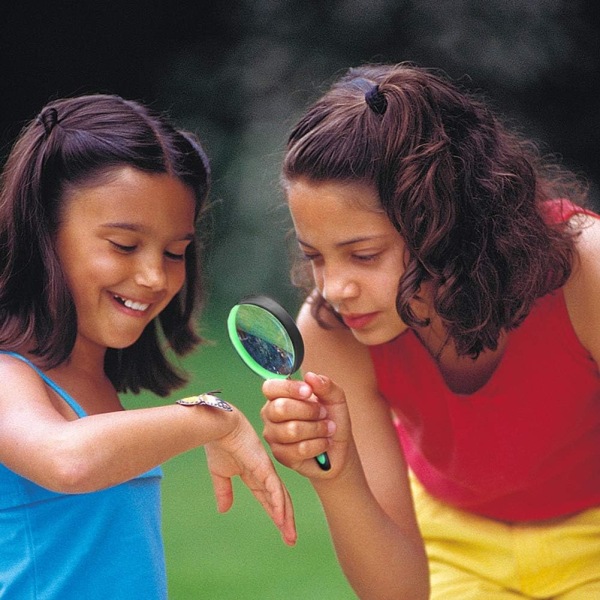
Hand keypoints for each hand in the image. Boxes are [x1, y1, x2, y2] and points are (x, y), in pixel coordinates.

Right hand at [204, 412, 296, 546]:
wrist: (217, 426)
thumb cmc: (218, 443)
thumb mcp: (219, 473)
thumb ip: (224, 491)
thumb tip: (224, 511)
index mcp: (254, 474)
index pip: (268, 499)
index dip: (275, 515)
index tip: (282, 531)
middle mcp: (264, 473)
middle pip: (279, 501)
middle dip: (285, 521)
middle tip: (291, 539)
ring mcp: (265, 469)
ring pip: (280, 497)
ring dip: (286, 518)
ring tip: (290, 536)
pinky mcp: (263, 466)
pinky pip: (273, 488)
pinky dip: (278, 504)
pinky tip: (282, 518)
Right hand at [261, 372, 352, 478]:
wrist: (339, 449)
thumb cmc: (333, 419)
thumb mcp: (335, 397)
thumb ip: (325, 384)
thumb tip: (310, 376)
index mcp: (279, 396)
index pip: (270, 387)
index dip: (289, 388)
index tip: (309, 392)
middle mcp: (270, 414)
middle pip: (280, 408)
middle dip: (309, 411)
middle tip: (323, 413)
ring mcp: (273, 435)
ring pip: (292, 430)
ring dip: (317, 429)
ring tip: (328, 429)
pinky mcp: (280, 455)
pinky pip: (299, 449)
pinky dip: (318, 445)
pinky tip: (324, 443)